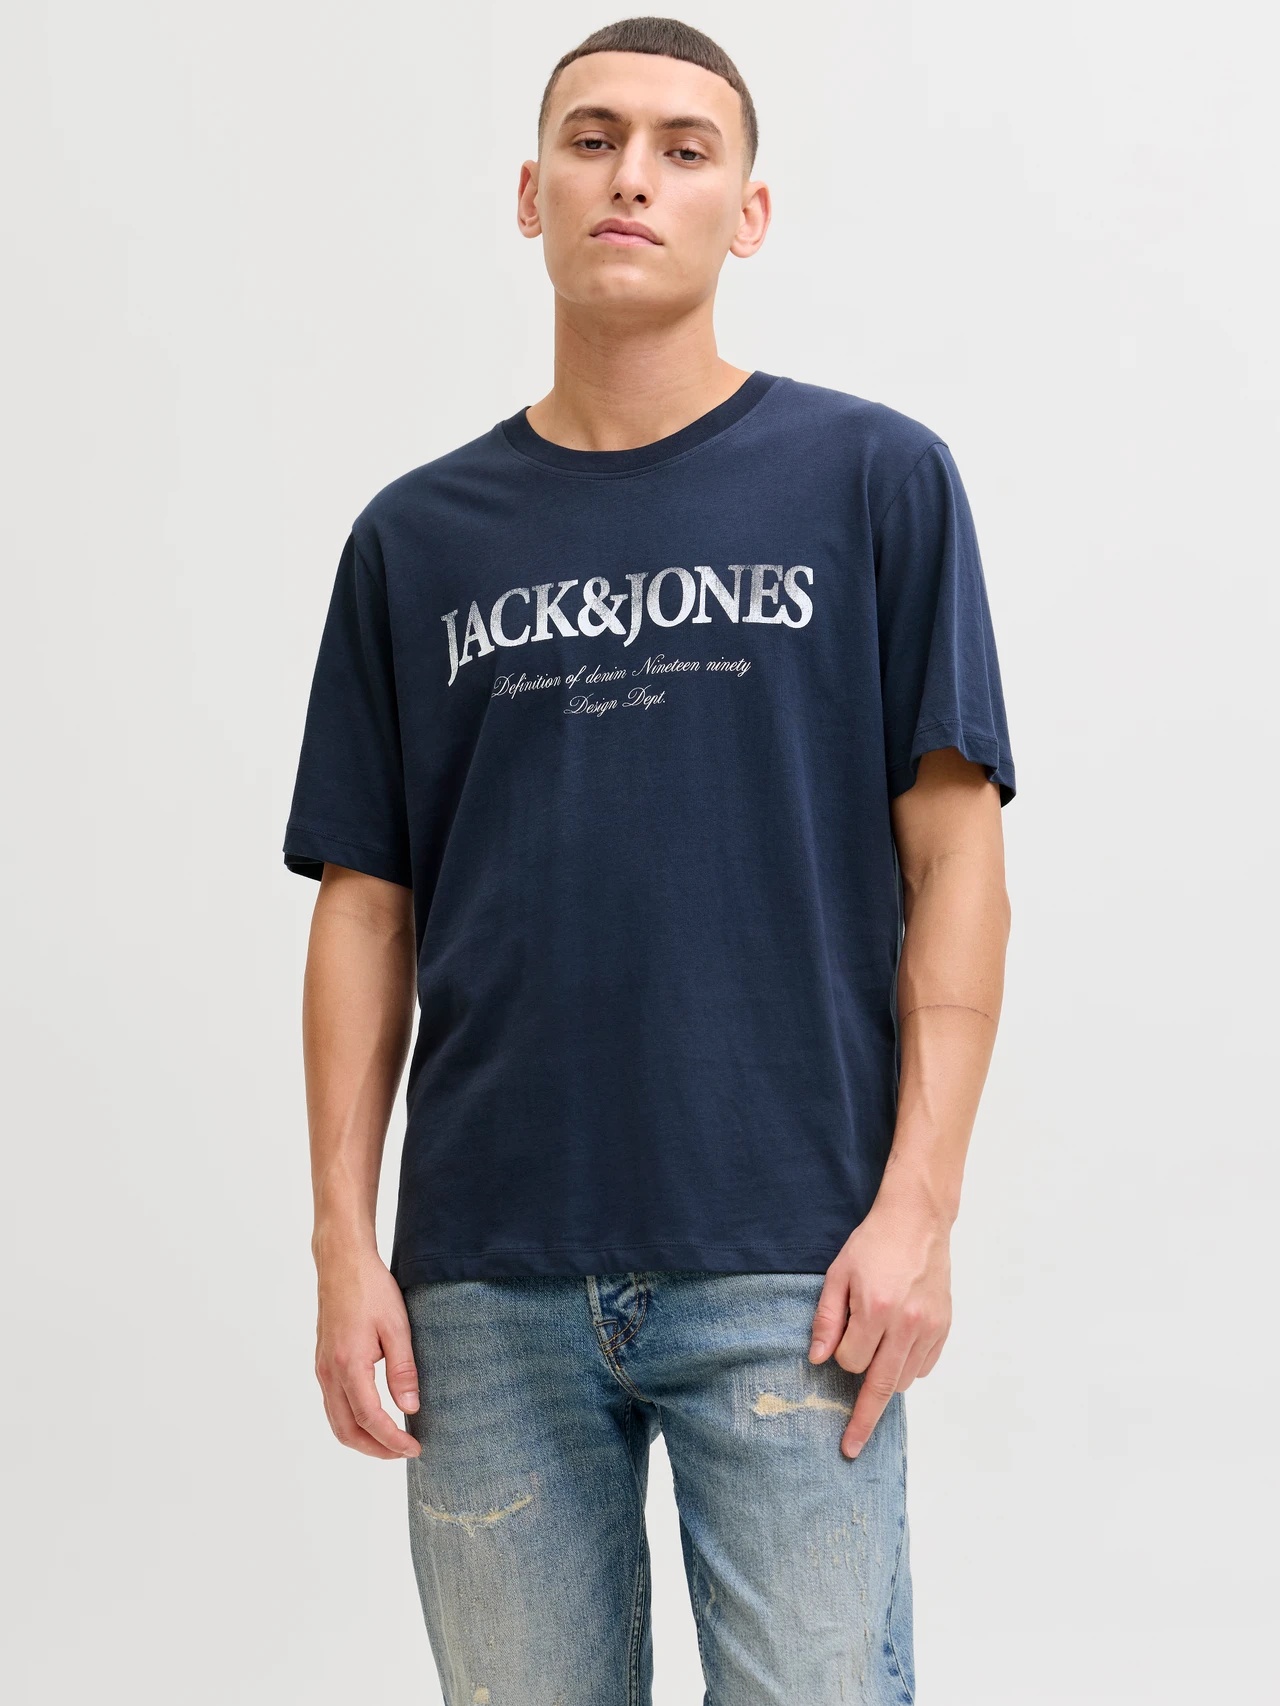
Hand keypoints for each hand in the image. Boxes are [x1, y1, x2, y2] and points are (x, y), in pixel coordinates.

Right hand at [314, 1243, 421, 1458]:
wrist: (342, 1262)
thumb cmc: (371, 1289)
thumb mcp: (397, 1326)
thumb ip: (403, 1370)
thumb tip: (410, 1409)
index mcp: (348, 1364)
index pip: (369, 1419)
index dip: (391, 1440)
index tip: (414, 1449)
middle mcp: (329, 1372)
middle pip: (346, 1430)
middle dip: (375, 1449)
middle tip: (405, 1451)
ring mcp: (322, 1368)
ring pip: (336, 1421)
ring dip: (362, 1439)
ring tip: (391, 1440)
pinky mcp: (323, 1363)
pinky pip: (333, 1405)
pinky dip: (351, 1422)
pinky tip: (373, 1418)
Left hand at [807, 1173, 952, 1457]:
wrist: (917, 1221)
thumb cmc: (872, 1245)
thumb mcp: (837, 1274)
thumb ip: (827, 1319)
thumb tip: (819, 1360)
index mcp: (876, 1309)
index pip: (852, 1362)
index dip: (841, 1358)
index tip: (837, 1349)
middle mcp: (906, 1324)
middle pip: (881, 1387)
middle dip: (864, 1419)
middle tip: (851, 1448)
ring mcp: (929, 1328)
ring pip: (903, 1381)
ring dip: (884, 1382)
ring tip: (875, 1359)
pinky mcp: (944, 1328)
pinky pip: (922, 1367)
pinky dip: (907, 1368)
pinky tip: (896, 1347)